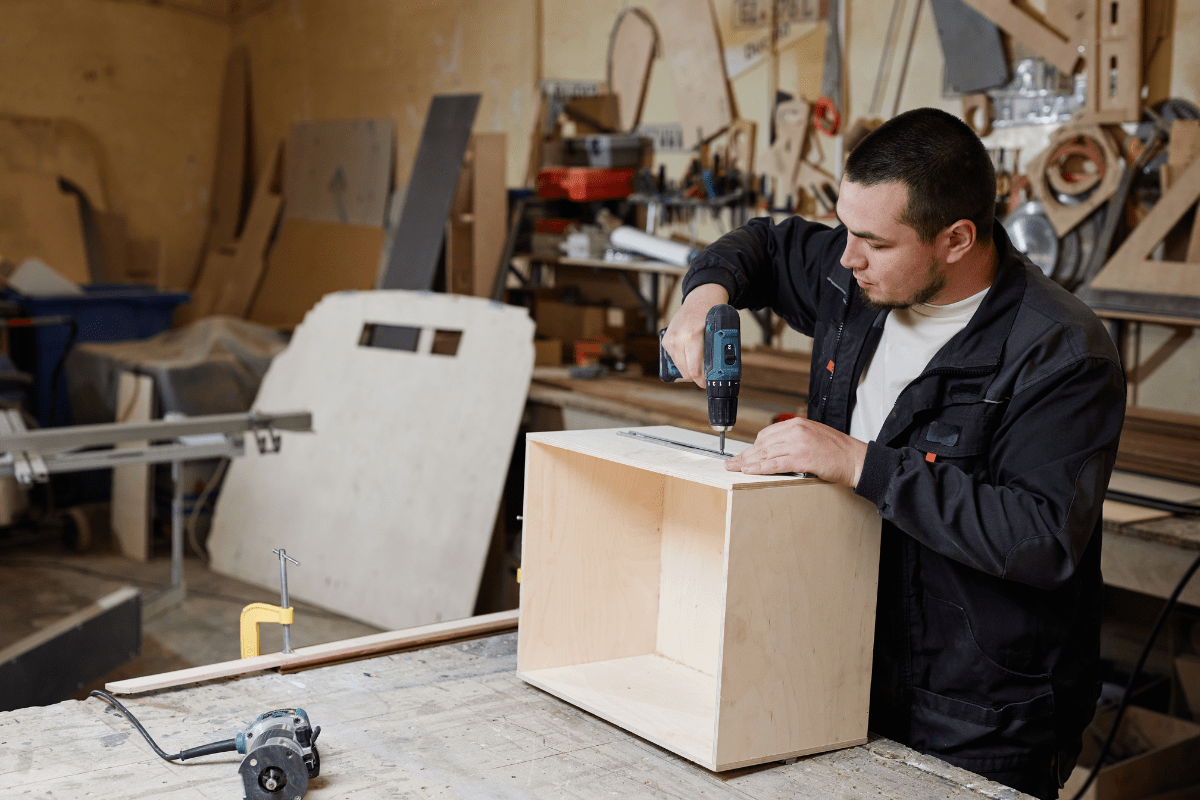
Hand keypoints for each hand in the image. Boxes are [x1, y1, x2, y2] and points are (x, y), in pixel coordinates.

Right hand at [662, 284, 728, 387]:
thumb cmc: (711, 314)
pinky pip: (674, 359)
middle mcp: (679, 338)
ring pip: (679, 367)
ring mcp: (670, 340)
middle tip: (705, 377)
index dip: (701, 380)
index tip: (706, 384)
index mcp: (693, 336)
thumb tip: (717, 372)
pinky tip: (689, 355)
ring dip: (688, 368)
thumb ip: (716, 351)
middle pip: (685, 371)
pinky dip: (682, 360)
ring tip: (698, 364)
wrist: (700, 299)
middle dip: (696, 376)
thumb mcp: (718, 332)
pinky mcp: (666, 340)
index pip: (693, 368)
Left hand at [725, 417, 868, 487]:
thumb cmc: (838, 451)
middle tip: (731, 463)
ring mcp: (799, 444)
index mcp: (798, 424)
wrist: (857, 459)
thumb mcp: (814, 436)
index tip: (743, 455)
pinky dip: (760, 468)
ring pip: (766, 454)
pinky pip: (775, 464)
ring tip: (735, 469)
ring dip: (748, 462)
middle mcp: (796, 431)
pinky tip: (749, 472)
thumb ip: (795, 439)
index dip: (753, 447)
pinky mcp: (803, 458)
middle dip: (745, 455)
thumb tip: (774, 450)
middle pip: (763, 444)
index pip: (767, 434)